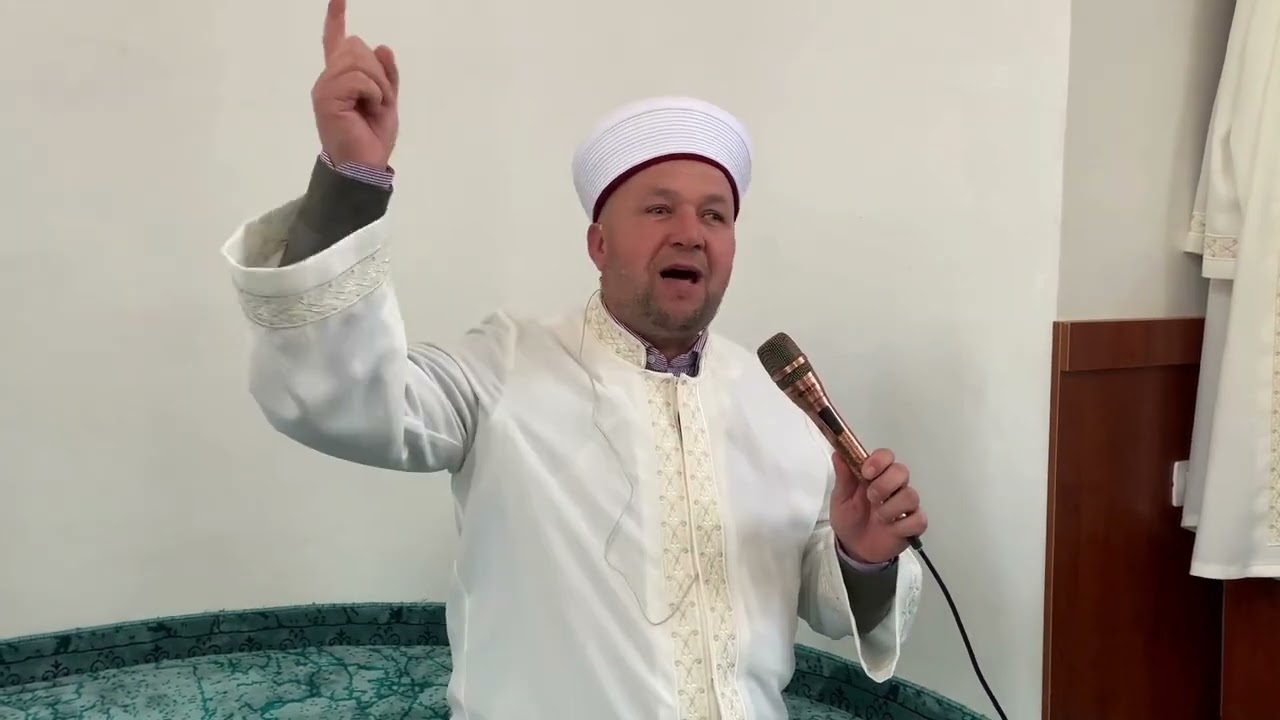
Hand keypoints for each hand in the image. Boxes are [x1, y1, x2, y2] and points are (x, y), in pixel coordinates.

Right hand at [312, 0, 399, 167]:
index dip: (335, 19)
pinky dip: (373, 92)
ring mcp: (325, 87)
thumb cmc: (372, 137)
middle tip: (380, 100)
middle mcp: (329, 79)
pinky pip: (358, 78)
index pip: (335, 42)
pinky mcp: (327, 97)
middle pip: (356, 45)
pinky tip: (369, 109)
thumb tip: (383, 46)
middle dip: (378, 70)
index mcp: (341, 78)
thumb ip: (386, 74)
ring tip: (375, 106)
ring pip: (358, 59)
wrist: (364, 166)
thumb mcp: (387, 101)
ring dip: (378, 83)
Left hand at [829, 448, 926, 563]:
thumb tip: (838, 454)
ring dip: (891, 507)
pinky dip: (903, 525)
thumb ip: (843, 477)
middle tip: (871, 497)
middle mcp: (894, 487)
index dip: (879, 461)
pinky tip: (891, 529)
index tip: (866, 472)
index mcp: (876, 476)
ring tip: (878, 517)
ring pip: (910, 495)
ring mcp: (905, 506)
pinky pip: (918, 520)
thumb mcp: (841, 498)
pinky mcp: (913, 525)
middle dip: (885, 483)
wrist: (854, 547)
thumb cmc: (849, 519)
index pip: (886, 456)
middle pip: (902, 471)